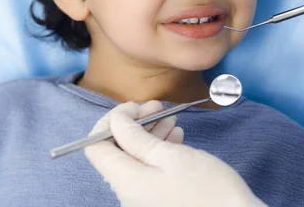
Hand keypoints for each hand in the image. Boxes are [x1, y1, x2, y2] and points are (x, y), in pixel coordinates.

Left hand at [85, 101, 266, 206]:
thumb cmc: (208, 188)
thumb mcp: (171, 156)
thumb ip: (136, 138)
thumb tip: (115, 121)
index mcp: (126, 182)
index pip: (95, 146)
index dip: (110, 121)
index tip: (134, 107)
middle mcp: (128, 193)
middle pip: (115, 150)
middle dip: (132, 124)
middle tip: (157, 105)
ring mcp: (142, 198)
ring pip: (133, 158)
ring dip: (148, 134)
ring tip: (170, 118)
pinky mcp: (157, 198)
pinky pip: (147, 169)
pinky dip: (157, 150)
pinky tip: (175, 136)